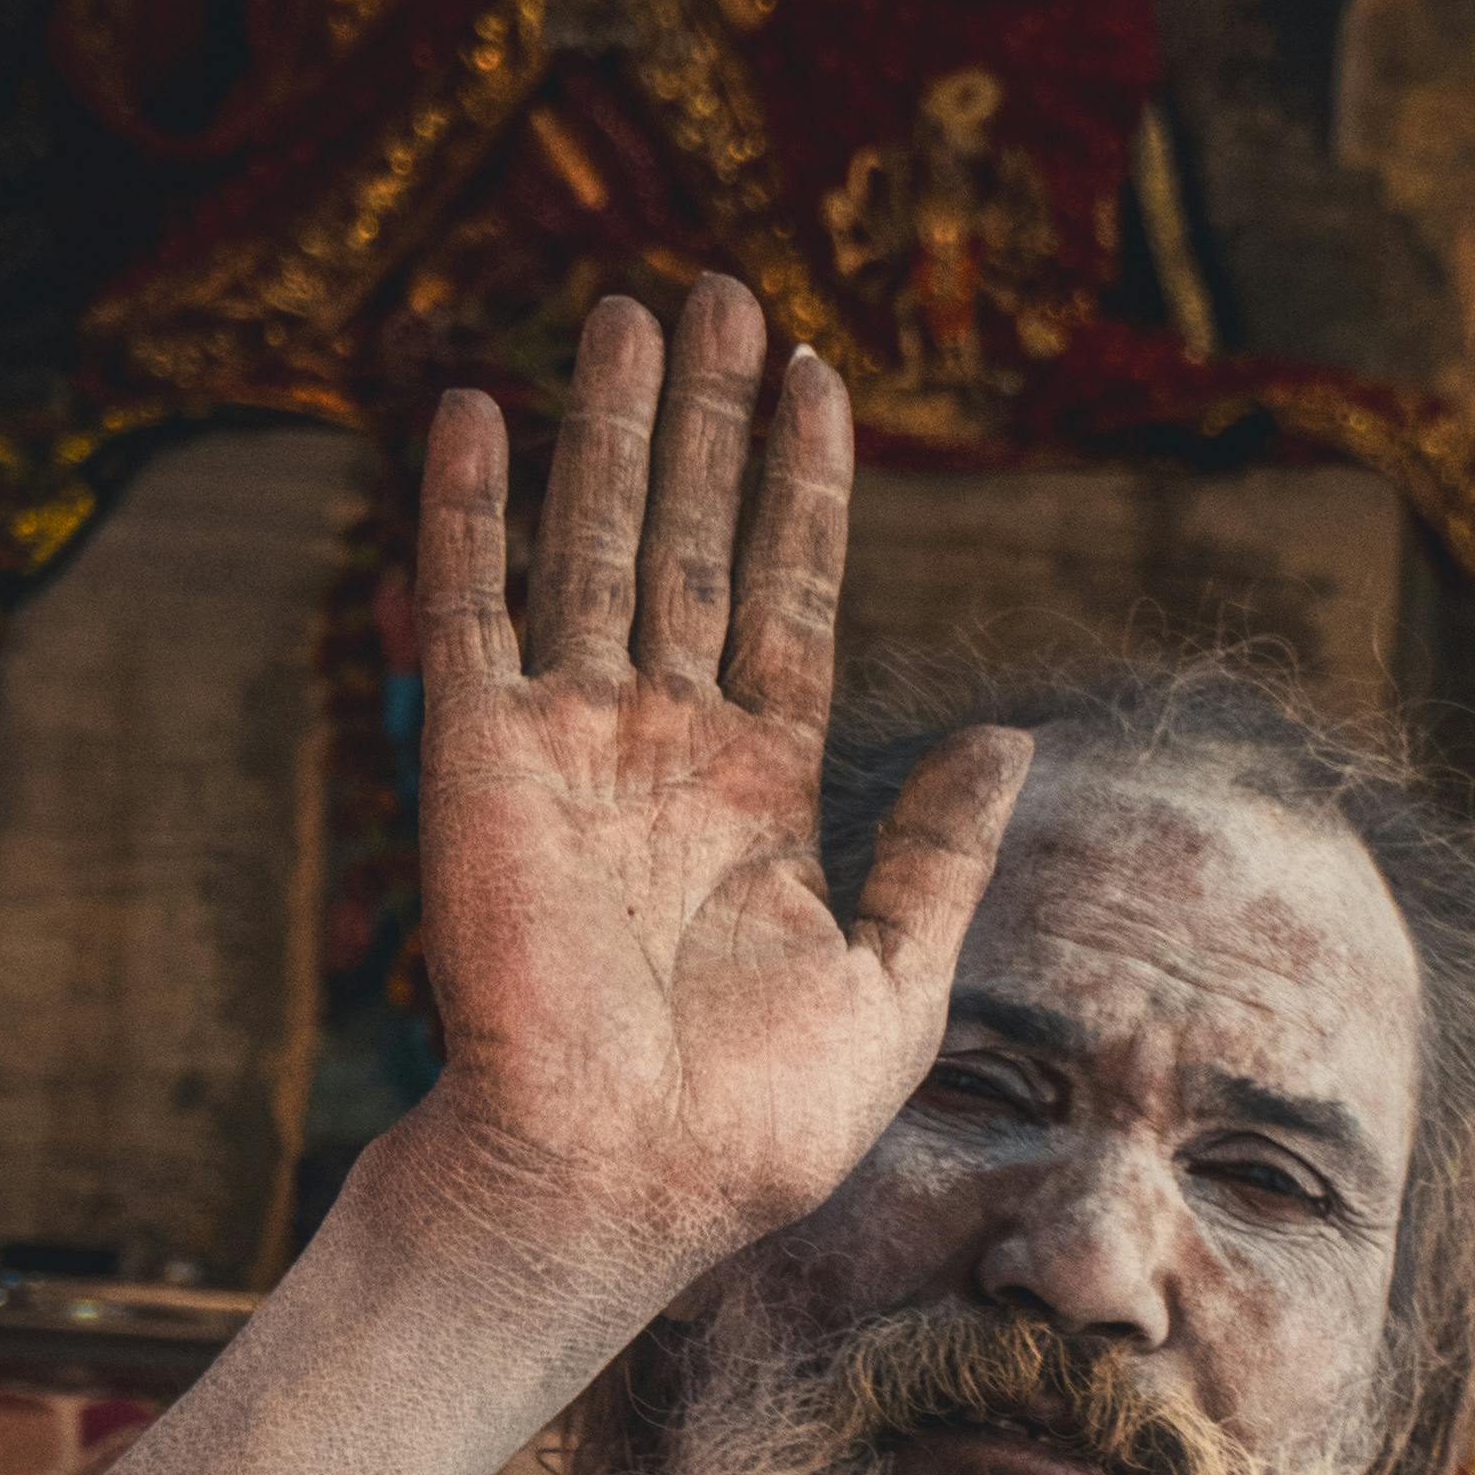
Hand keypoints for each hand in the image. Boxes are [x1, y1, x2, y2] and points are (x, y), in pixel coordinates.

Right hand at [399, 278, 1027, 1288]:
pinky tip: (471, 410)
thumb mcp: (896, 979)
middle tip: (724, 291)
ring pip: (598, 545)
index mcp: (761, 787)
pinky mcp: (482, 759)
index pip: (789, 595)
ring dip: (612, 427)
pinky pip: (472, 608)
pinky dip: (465, 508)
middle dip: (711, 418)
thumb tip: (1009, 737)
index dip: (804, 487)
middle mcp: (664, 745)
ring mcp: (571, 742)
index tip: (819, 378)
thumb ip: (941, 851)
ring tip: (635, 308)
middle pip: (695, 540)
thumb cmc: (755, 1121)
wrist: (623, 1182)